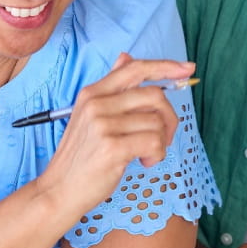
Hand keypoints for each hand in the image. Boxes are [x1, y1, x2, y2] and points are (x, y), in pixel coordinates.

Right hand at [40, 53, 194, 208]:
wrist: (59, 189)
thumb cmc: (81, 156)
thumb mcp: (90, 115)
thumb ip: (111, 89)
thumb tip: (125, 57)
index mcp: (93, 93)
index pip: (135, 69)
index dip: (165, 66)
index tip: (187, 69)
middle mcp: (97, 104)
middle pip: (154, 95)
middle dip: (169, 118)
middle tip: (162, 137)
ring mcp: (103, 125)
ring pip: (156, 122)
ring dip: (160, 143)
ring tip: (144, 154)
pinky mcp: (112, 147)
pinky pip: (154, 142)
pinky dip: (156, 155)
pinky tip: (143, 162)